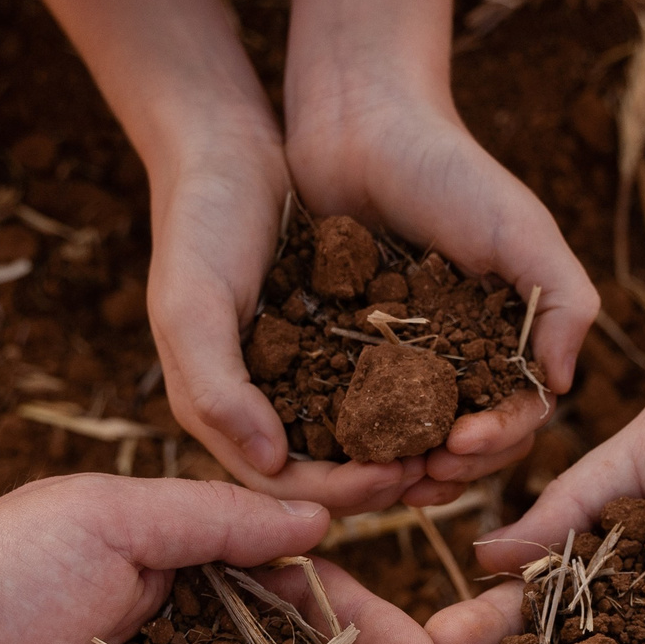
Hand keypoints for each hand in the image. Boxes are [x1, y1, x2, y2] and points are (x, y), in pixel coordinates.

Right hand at [145, 128, 453, 510]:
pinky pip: (379, 388)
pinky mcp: (337, 342)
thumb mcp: (191, 306)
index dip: (339, 491)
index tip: (394, 477)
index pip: (283, 483)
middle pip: (328, 474)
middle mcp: (265, 405)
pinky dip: (412, 402)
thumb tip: (270, 461)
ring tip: (453, 443)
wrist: (228, 152)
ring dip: (404, 451)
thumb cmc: (199, 225)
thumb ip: (217, 388)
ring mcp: (304, 375)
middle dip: (382, 480)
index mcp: (224, 411)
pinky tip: (452, 396)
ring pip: (360, 441)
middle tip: (438, 468)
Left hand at [286, 80, 599, 503]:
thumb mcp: (523, 230)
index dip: (497, 440)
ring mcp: (401, 361)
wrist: (361, 123)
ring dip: (403, 467)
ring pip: (410, 441)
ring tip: (384, 478)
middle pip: (467, 443)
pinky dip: (352, 440)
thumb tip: (563, 387)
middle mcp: (459, 360)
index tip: (462, 444)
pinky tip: (338, 453)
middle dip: (452, 469)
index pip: (517, 415)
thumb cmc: (450, 169)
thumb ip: (563, 302)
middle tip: (423, 475)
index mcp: (508, 340)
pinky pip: (350, 412)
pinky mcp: (343, 352)